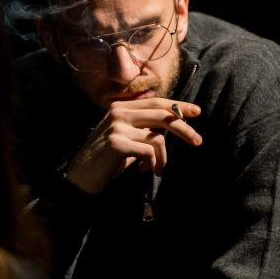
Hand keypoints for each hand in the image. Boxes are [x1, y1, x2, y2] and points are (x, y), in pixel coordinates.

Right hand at [65, 99, 201, 193]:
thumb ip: (143, 128)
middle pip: (162, 115)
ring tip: (157, 170)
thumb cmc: (107, 159)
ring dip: (163, 158)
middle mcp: (119, 112)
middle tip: (198, 141)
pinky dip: (152, 163)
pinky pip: (149, 151)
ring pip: (157, 138)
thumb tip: (173, 125)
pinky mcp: (118, 143)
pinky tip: (145, 170)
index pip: (156, 102)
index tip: (196, 112)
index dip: (178, 106)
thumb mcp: (126, 137)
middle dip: (184, 128)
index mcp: (121, 107)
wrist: (82, 176)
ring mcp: (117, 127)